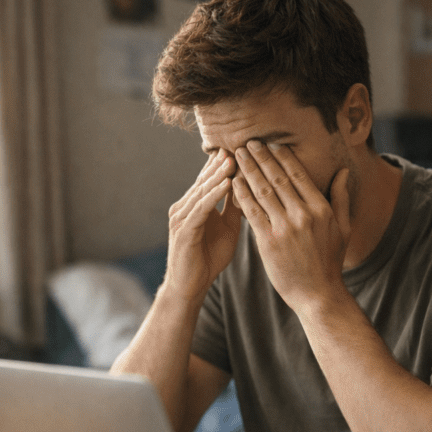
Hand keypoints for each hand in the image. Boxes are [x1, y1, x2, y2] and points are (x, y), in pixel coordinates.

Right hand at [164, 149, 242, 300]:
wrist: (190, 287)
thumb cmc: (208, 260)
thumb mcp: (228, 229)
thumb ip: (234, 209)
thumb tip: (250, 189)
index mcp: (195, 206)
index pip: (210, 180)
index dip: (225, 164)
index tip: (245, 148)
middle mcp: (185, 207)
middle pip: (205, 180)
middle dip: (222, 163)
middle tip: (239, 144)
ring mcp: (182, 217)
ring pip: (202, 190)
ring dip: (218, 174)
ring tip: (234, 158)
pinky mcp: (183, 230)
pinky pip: (201, 208)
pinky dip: (214, 194)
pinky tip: (227, 183)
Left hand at [232, 141, 350, 313]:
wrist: (319, 295)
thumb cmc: (330, 263)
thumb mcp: (343, 228)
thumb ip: (341, 198)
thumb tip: (343, 171)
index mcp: (321, 209)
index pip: (298, 175)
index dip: (282, 157)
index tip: (270, 144)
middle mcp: (303, 215)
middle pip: (278, 178)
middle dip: (261, 158)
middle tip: (248, 143)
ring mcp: (285, 228)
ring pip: (263, 191)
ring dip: (248, 171)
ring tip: (238, 156)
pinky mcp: (269, 242)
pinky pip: (252, 212)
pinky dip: (242, 195)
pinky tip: (233, 182)